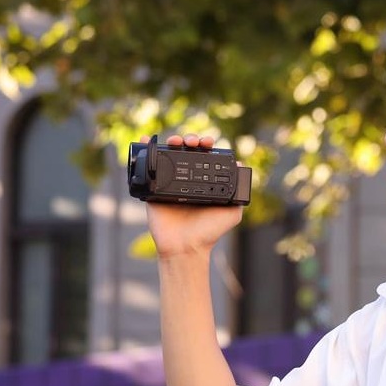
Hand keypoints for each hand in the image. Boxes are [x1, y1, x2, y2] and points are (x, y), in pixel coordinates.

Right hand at [141, 134, 243, 257]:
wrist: (186, 246)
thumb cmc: (209, 232)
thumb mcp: (232, 212)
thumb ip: (238, 192)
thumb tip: (240, 166)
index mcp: (203, 182)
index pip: (204, 156)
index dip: (206, 145)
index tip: (208, 142)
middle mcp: (186, 180)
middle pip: (187, 151)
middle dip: (191, 140)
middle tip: (193, 142)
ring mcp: (168, 183)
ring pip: (169, 154)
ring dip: (173, 141)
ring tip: (176, 140)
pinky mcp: (153, 189)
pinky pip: (147, 166)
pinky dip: (145, 149)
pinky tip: (146, 139)